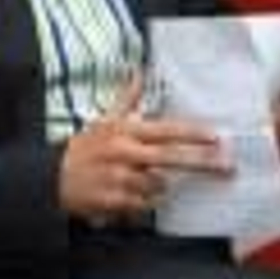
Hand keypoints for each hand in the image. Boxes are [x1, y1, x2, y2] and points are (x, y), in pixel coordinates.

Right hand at [59, 76, 232, 221]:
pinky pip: (144, 204)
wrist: (52, 177)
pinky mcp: (117, 201)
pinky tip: (134, 194)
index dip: (193, 134)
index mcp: (125, 132)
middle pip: (173, 158)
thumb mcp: (104, 120)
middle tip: (226, 167)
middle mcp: (126, 154)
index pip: (167, 130)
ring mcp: (122, 179)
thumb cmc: (84, 148)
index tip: (216, 137)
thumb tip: (138, 73)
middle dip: (202, 163)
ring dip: (160, 185)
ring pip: (160, 185)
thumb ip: (127, 99)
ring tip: (144, 180)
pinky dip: (145, 201)